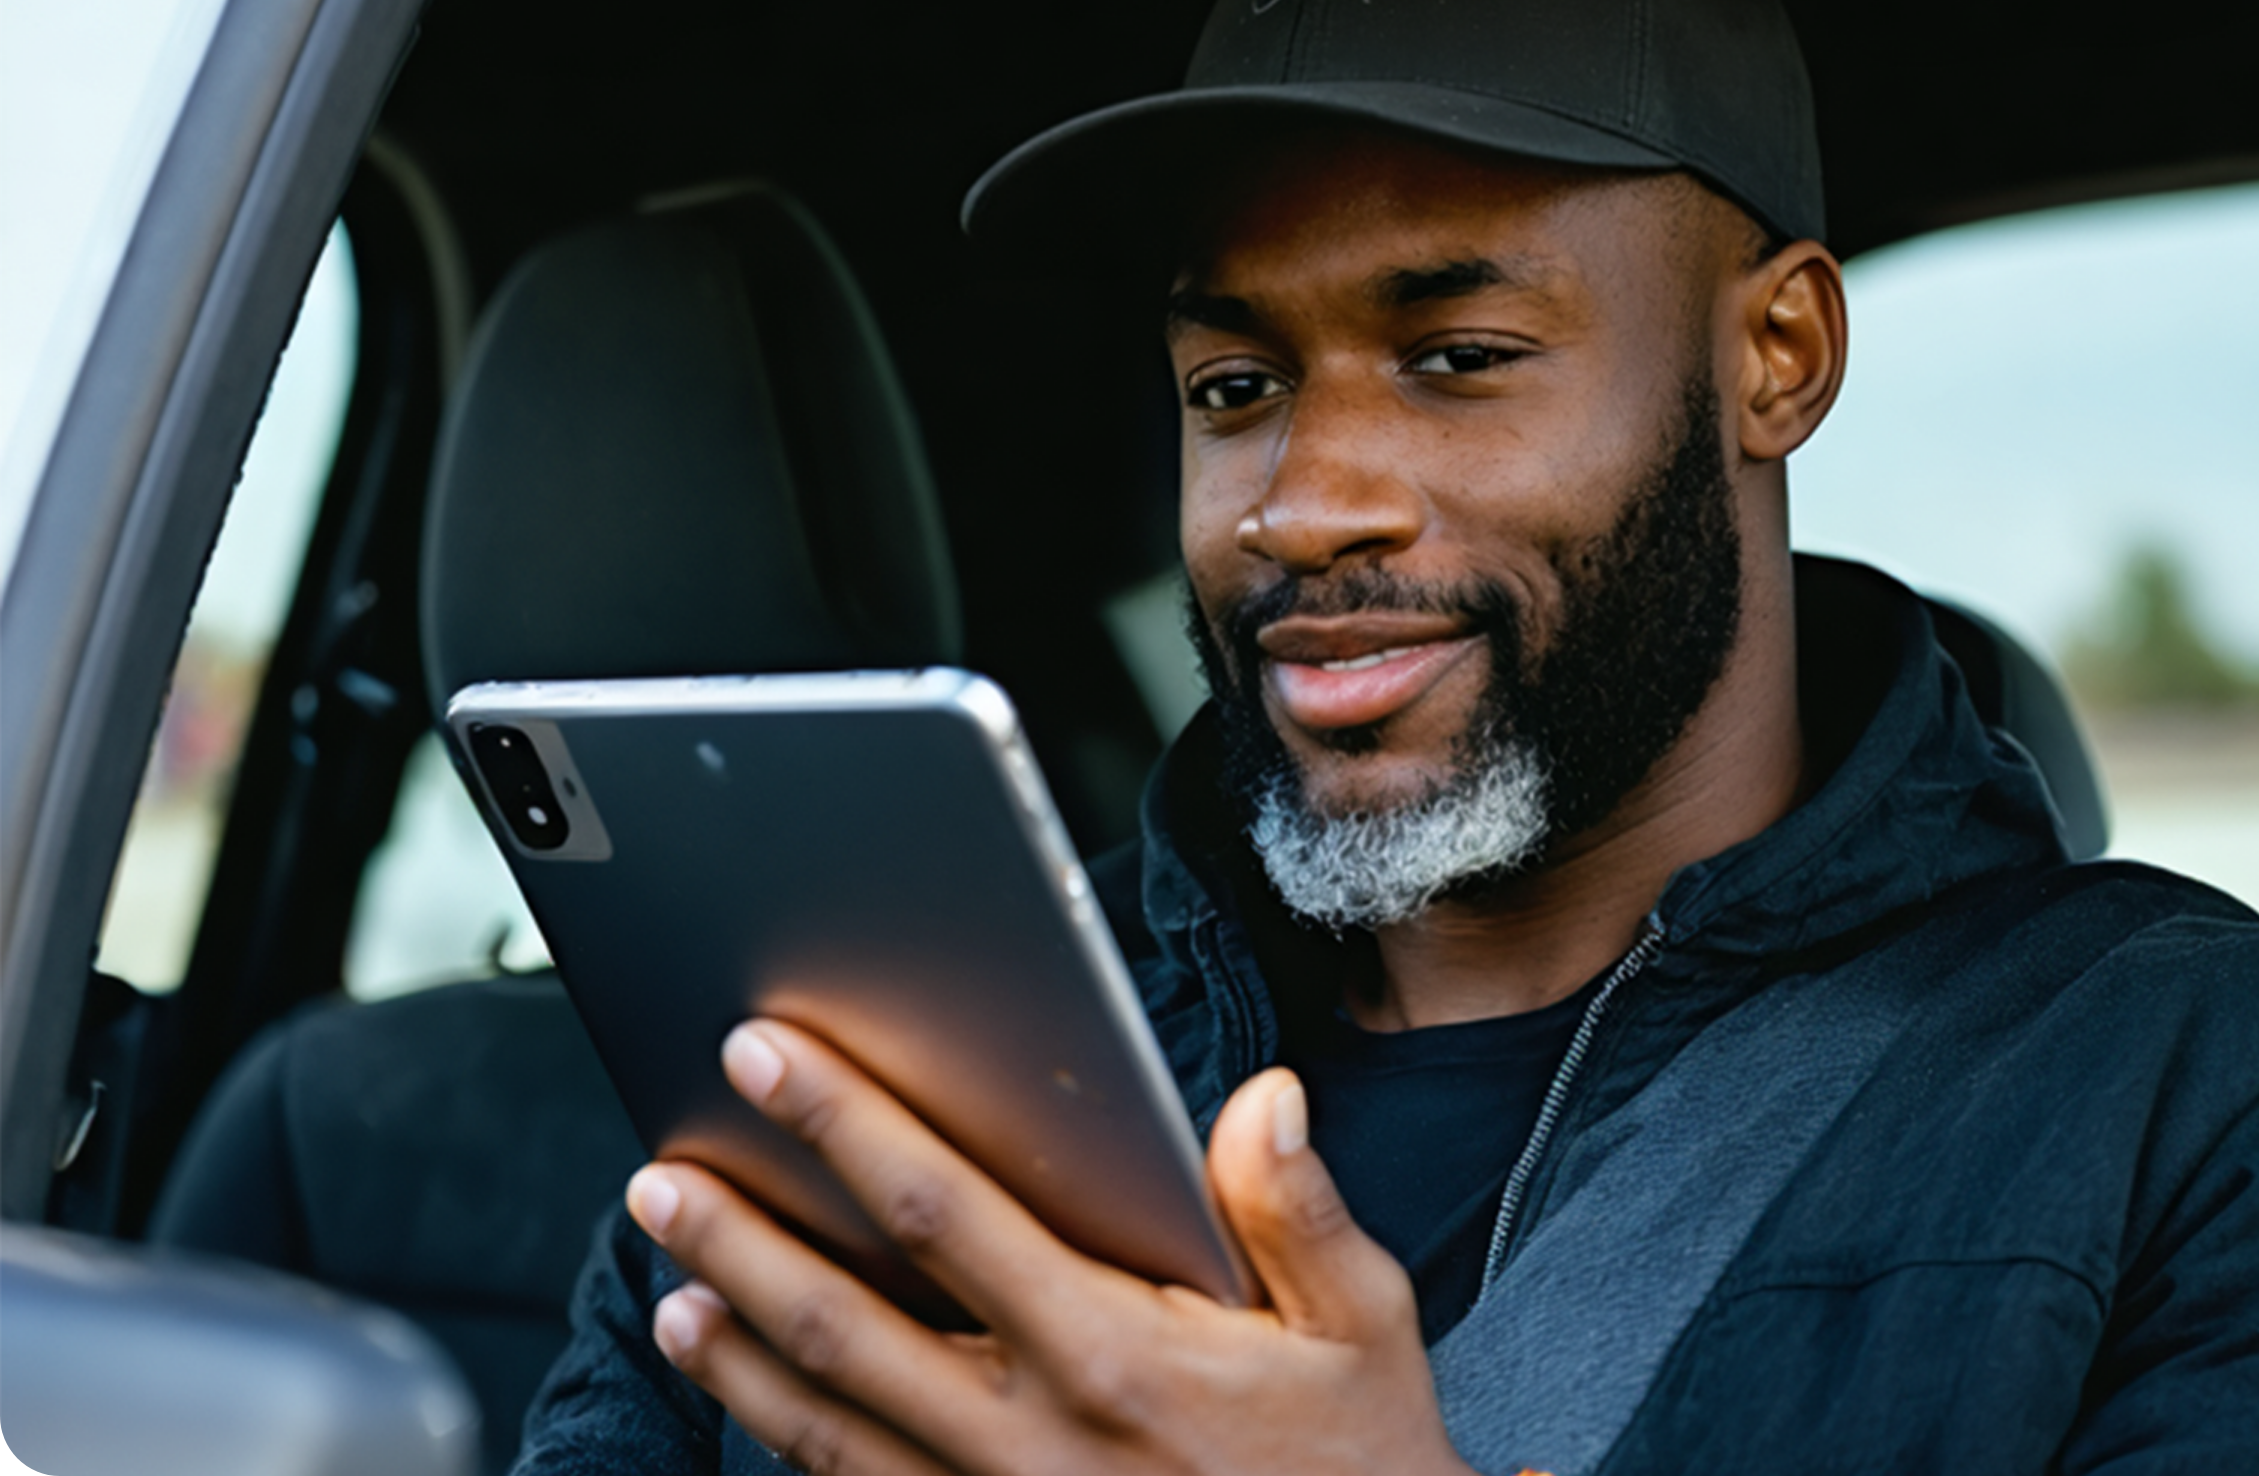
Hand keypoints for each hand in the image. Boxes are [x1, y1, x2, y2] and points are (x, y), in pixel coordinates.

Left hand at [624, 1019, 1479, 1475]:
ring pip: (832, 1428)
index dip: (847, 1129)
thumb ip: (1298, 1211)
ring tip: (671, 1286)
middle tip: (661, 1176)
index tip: (767, 1058)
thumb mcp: (1363, 1329)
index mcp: (1115, 1356)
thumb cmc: (1357, 1460)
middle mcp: (1033, 1439)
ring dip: (743, 1353)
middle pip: (849, 1326)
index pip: (947, 1218)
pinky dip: (794, 1447)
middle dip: (745, 1241)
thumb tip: (1257, 1100)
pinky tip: (752, 1402)